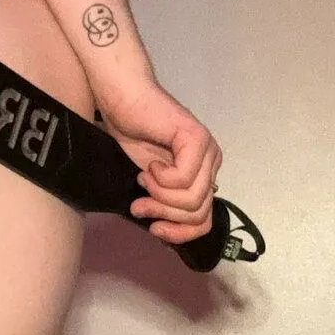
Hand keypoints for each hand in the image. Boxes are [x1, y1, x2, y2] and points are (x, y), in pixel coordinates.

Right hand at [98, 82, 221, 244]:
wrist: (123, 101)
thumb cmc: (132, 135)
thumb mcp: (148, 181)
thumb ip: (162, 203)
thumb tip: (165, 232)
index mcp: (202, 175)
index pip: (203, 221)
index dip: (179, 233)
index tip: (154, 228)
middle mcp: (211, 164)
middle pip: (198, 214)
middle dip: (164, 214)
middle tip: (139, 203)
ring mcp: (207, 151)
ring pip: (192, 200)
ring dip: (159, 196)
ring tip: (142, 179)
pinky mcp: (197, 139)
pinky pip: (183, 179)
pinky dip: (160, 179)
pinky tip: (149, 165)